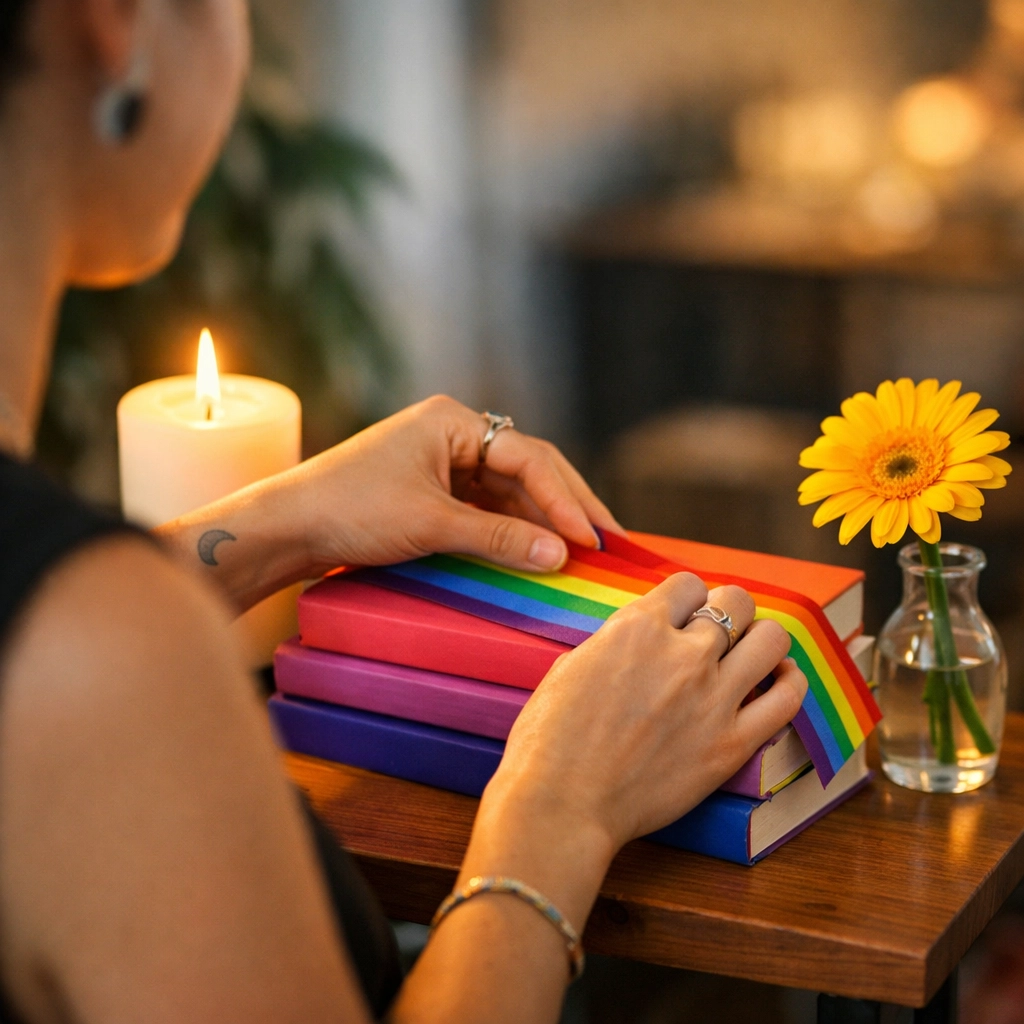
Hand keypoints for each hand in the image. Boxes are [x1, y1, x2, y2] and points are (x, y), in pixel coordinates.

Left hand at [289, 395, 621, 574]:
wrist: (286, 528)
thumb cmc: (351, 511)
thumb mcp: (431, 525)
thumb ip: (499, 539)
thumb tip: (561, 555)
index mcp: (452, 421)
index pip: (528, 458)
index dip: (565, 500)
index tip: (592, 540)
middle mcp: (452, 434)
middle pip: (525, 470)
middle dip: (564, 506)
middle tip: (608, 541)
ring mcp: (442, 463)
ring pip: (507, 492)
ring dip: (539, 522)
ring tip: (578, 553)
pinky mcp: (431, 491)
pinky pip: (484, 508)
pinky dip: (510, 531)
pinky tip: (535, 552)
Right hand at [484, 574, 807, 855]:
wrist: (561, 802)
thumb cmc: (549, 740)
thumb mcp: (571, 666)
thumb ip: (614, 645)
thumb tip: (635, 643)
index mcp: (638, 628)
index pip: (688, 584)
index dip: (687, 599)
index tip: (682, 616)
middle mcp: (683, 653)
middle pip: (736, 601)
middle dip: (728, 610)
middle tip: (718, 632)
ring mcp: (713, 697)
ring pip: (771, 639)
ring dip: (761, 640)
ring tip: (749, 654)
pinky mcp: (732, 744)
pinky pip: (787, 699)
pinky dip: (788, 683)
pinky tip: (777, 682)